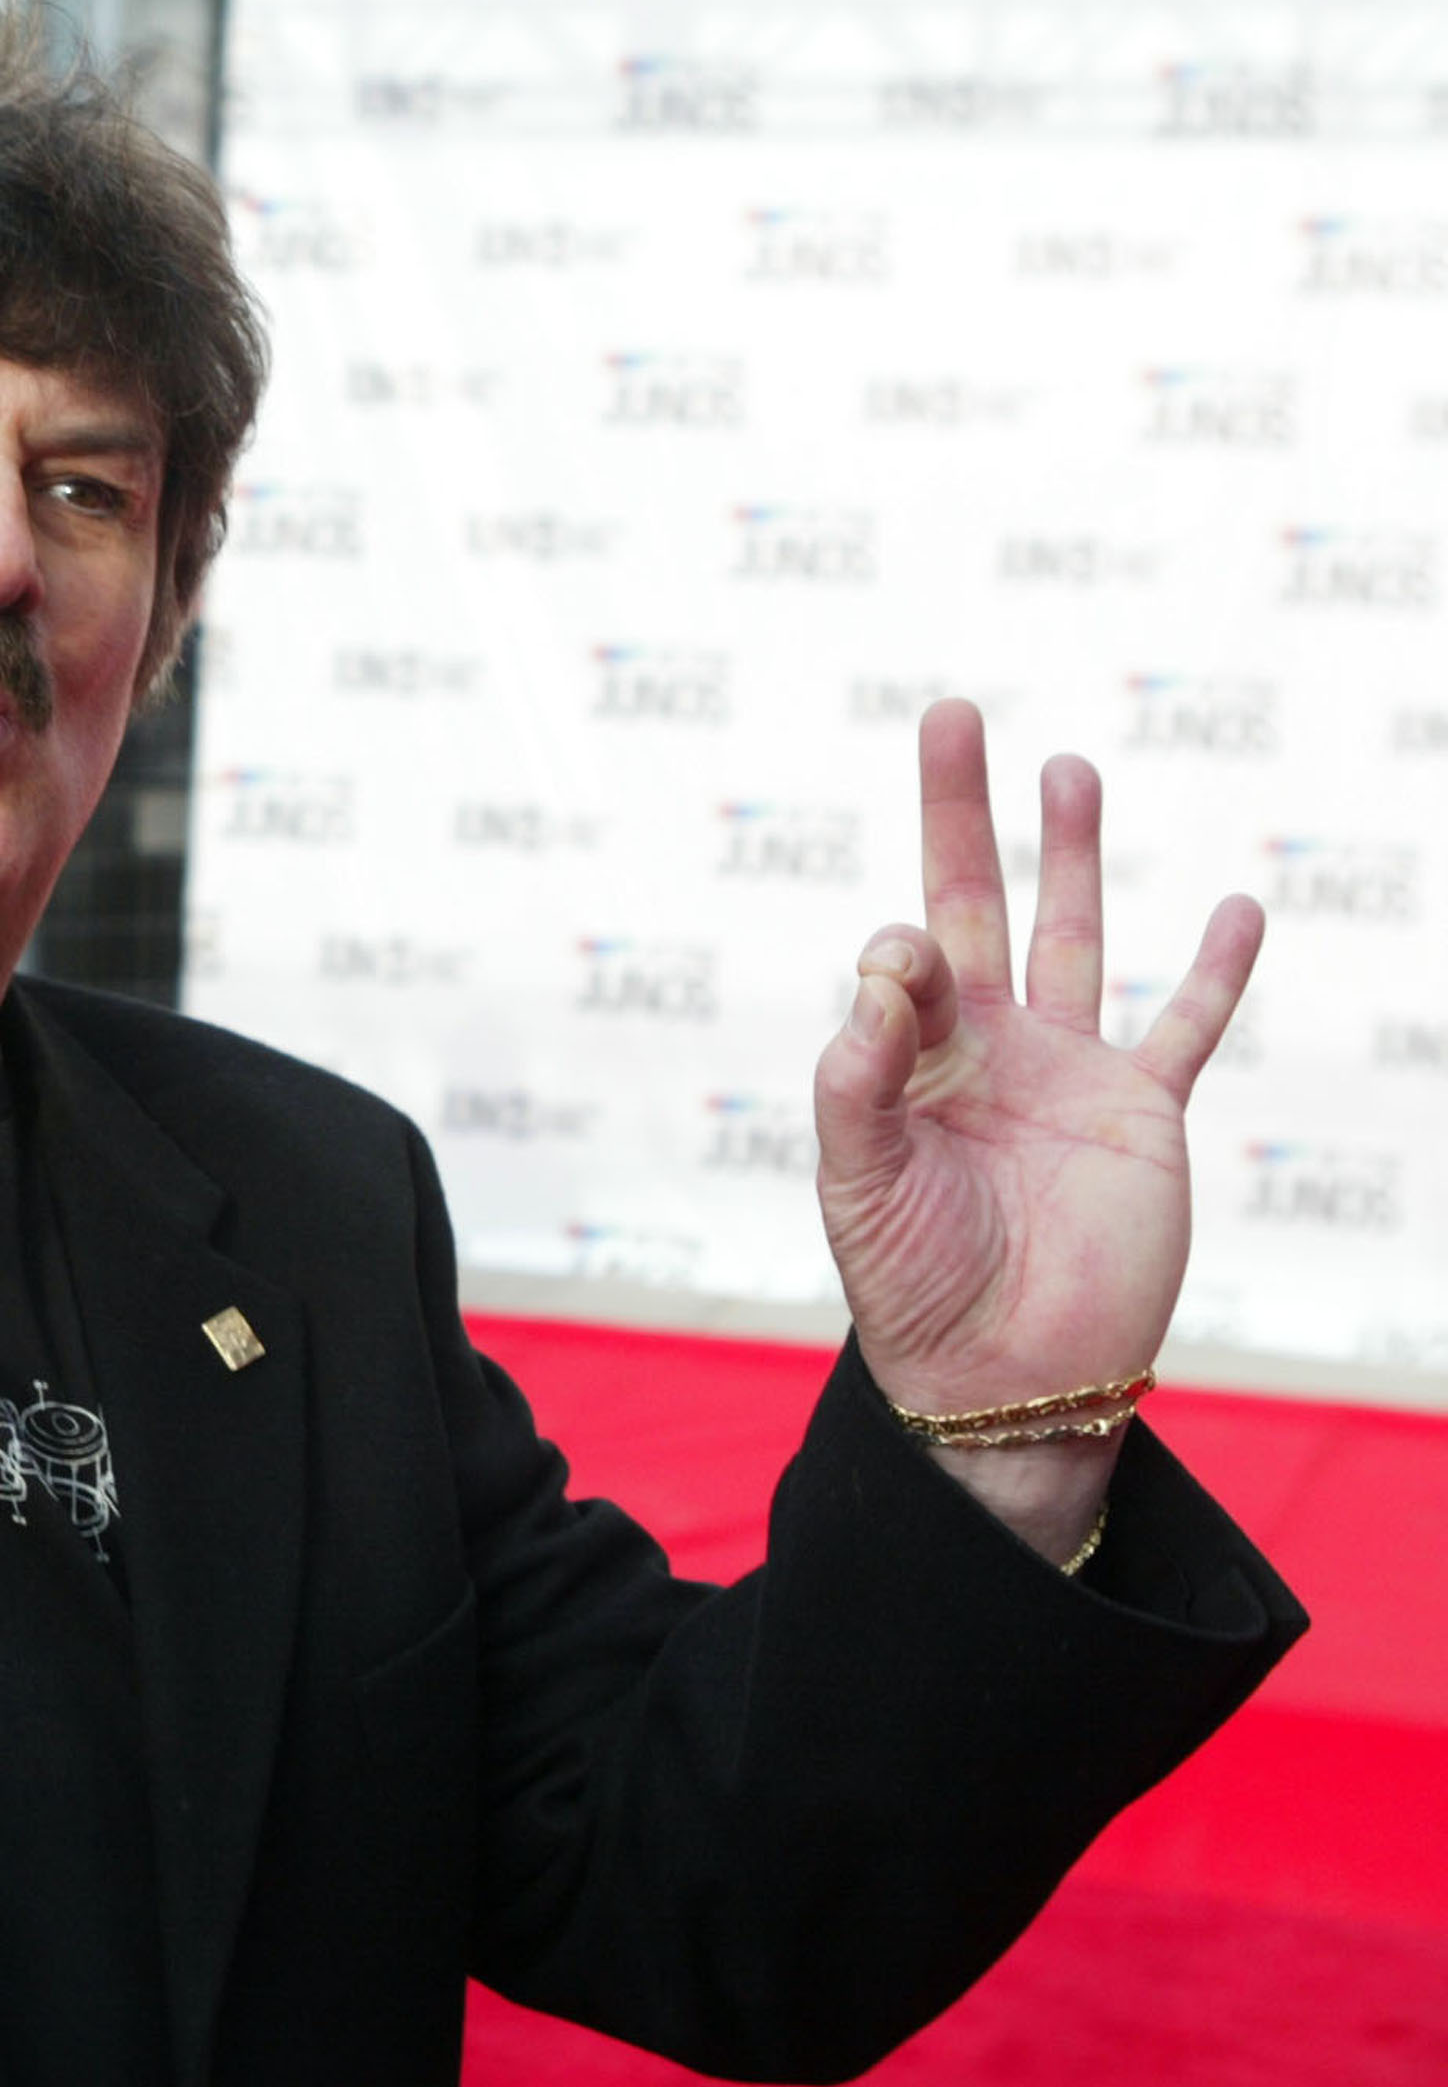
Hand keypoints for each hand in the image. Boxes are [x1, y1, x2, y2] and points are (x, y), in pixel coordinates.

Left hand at [810, 702, 1262, 1554]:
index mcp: (908, 1059)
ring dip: (1071, 854)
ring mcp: (1068, 1074)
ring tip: (1066, 769)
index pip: (903, 956)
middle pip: (974, 900)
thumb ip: (858, 1074)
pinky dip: (1216, 971)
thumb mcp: (858, 1178)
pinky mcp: (1144, 1116)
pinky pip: (1186, 1029)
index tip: (906, 961)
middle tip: (954, 713)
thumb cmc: (910, 1285)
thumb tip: (884, 960)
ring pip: (1073, 937)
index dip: (903, 946)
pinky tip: (1233, 905)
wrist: (1001, 1377)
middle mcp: (985, 1049)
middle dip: (964, 811)